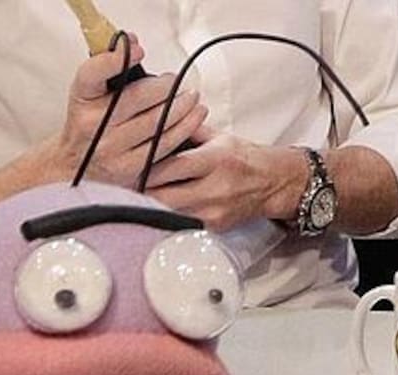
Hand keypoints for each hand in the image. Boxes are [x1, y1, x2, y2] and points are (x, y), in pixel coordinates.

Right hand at [45, 34, 208, 188]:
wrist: (77, 170)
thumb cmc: (90, 124)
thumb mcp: (90, 94)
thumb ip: (109, 68)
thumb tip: (131, 41)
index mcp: (81, 99)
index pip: (92, 74)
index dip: (116, 59)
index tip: (138, 49)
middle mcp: (93, 125)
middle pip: (136, 98)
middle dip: (164, 86)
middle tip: (177, 80)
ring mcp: (111, 149)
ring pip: (155, 122)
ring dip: (181, 106)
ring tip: (193, 96)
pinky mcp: (130, 169)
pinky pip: (164, 145)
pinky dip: (184, 128)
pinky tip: (195, 117)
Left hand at [143, 129, 309, 231]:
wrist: (274, 183)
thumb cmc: (245, 158)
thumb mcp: (219, 137)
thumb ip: (188, 130)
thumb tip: (156, 122)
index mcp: (215, 160)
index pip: (170, 167)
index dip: (144, 168)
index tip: (129, 165)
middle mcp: (215, 188)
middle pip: (163, 195)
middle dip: (140, 190)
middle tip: (122, 184)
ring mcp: (214, 211)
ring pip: (168, 213)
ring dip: (149, 205)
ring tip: (135, 195)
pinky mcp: (214, 227)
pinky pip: (180, 223)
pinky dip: (166, 216)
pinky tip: (157, 208)